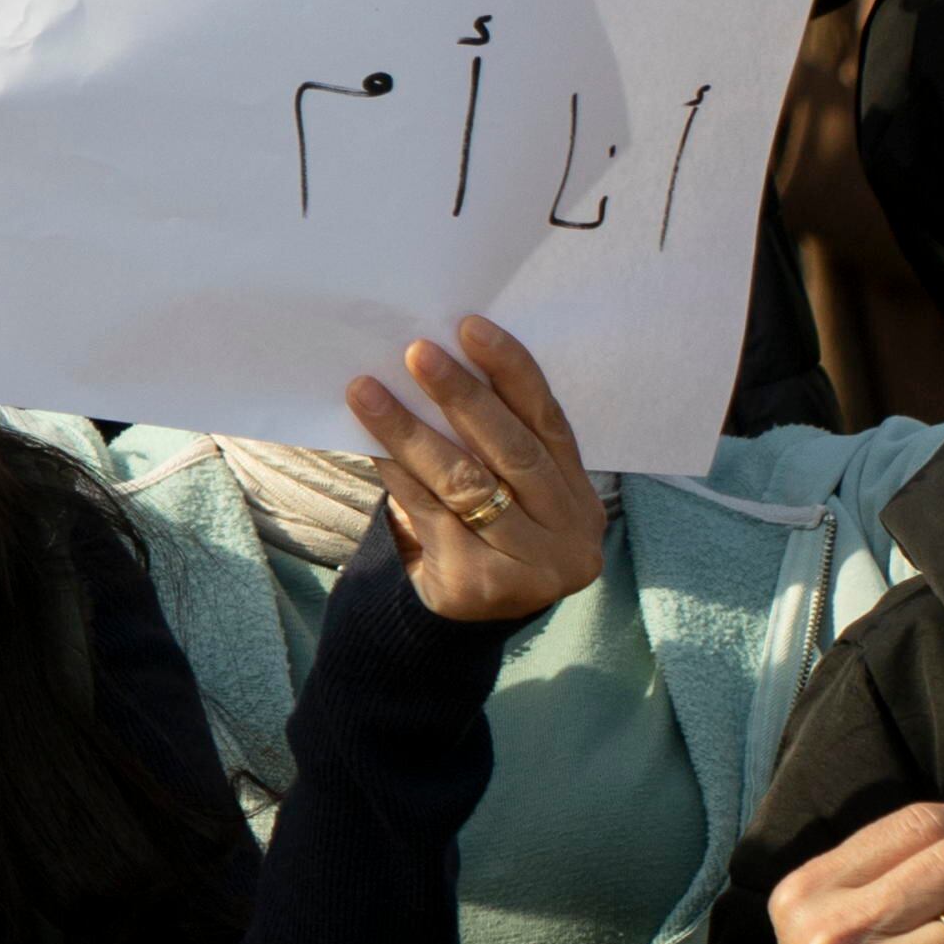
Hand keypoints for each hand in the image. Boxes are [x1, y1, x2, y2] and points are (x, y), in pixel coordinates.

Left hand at [343, 316, 607, 623]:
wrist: (464, 617)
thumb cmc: (481, 531)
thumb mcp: (504, 489)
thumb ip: (488, 440)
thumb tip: (427, 363)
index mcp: (578, 493)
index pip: (549, 420)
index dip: (512, 371)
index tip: (471, 327)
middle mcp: (569, 529)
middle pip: (512, 450)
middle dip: (461, 396)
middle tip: (415, 351)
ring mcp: (533, 562)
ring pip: (465, 482)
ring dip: (410, 431)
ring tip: (365, 391)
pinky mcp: (485, 583)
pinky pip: (430, 513)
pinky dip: (398, 472)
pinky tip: (370, 443)